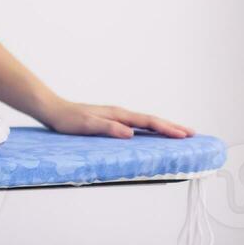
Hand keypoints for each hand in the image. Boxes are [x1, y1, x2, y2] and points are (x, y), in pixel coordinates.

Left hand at [38, 98, 194, 138]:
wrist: (52, 110)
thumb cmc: (67, 119)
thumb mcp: (87, 125)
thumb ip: (108, 128)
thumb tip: (130, 133)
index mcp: (117, 114)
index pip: (148, 122)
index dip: (167, 129)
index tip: (184, 135)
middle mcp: (119, 113)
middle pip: (150, 120)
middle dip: (171, 127)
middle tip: (192, 134)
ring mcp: (115, 116)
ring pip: (144, 122)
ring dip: (162, 127)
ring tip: (178, 134)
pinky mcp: (109, 121)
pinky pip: (135, 125)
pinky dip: (148, 129)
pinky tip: (150, 135)